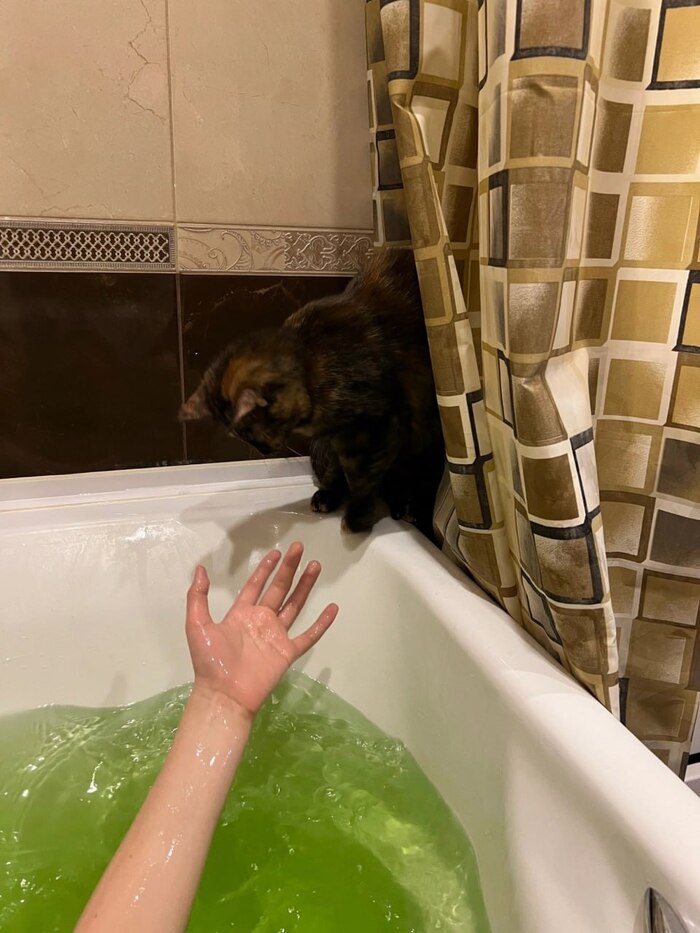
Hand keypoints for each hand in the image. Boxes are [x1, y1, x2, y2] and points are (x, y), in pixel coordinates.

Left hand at [185, 542, 337, 718]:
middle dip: (289, 569)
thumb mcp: (197, 625)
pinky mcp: (288, 652)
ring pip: (295, 605)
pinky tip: (333, 608)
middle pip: (279, 589)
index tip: (276, 553)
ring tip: (316, 566)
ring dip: (305, 586)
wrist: (224, 694)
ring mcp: (276, 636)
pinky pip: (308, 635)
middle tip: (300, 548)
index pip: (256, 585)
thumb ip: (198, 597)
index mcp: (241, 614)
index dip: (265, 568)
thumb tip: (200, 569)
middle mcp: (261, 621)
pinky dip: (321, 623)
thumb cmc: (210, 661)